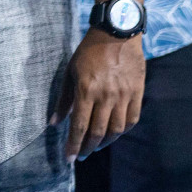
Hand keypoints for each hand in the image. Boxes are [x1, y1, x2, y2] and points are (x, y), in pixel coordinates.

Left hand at [54, 29, 144, 160]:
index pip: (79, 126)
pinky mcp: (137, 92)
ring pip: (116, 129)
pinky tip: (114, 133)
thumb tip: (53, 122)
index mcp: (86, 90)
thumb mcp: (70, 72)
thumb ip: (64, 99)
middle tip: (82, 155)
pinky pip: (132, 119)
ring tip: (96, 146)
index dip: (74, 145)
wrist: (117, 32)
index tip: (69, 159)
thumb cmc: (89, 51)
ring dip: (105, 142)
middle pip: (98, 132)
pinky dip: (123, 130)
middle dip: (88, 147)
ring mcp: (124, 95)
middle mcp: (106, 96)